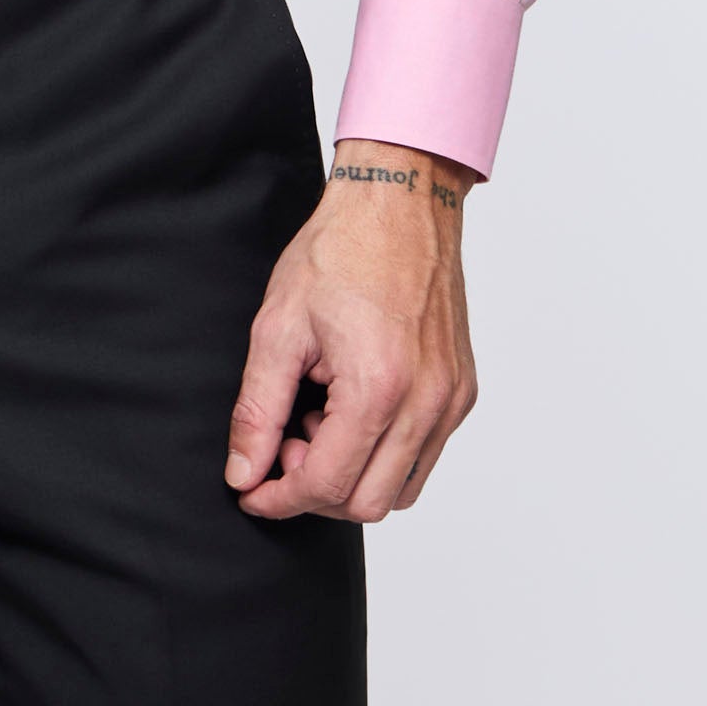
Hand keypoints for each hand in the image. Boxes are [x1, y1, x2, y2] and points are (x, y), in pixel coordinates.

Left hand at [224, 139, 477, 522]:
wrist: (398, 202)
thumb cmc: (340, 250)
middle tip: (286, 442)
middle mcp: (426, 402)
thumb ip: (257, 410)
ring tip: (320, 418)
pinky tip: (353, 408)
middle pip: (368, 503)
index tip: (253, 490)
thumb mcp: (278, 326)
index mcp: (377, 387)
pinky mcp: (462, 391)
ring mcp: (451, 400)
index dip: (280, 498)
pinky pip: (425, 454)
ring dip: (354, 475)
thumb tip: (244, 472)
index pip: (327, 485)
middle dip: (316, 489)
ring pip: (402, 489)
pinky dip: (385, 453)